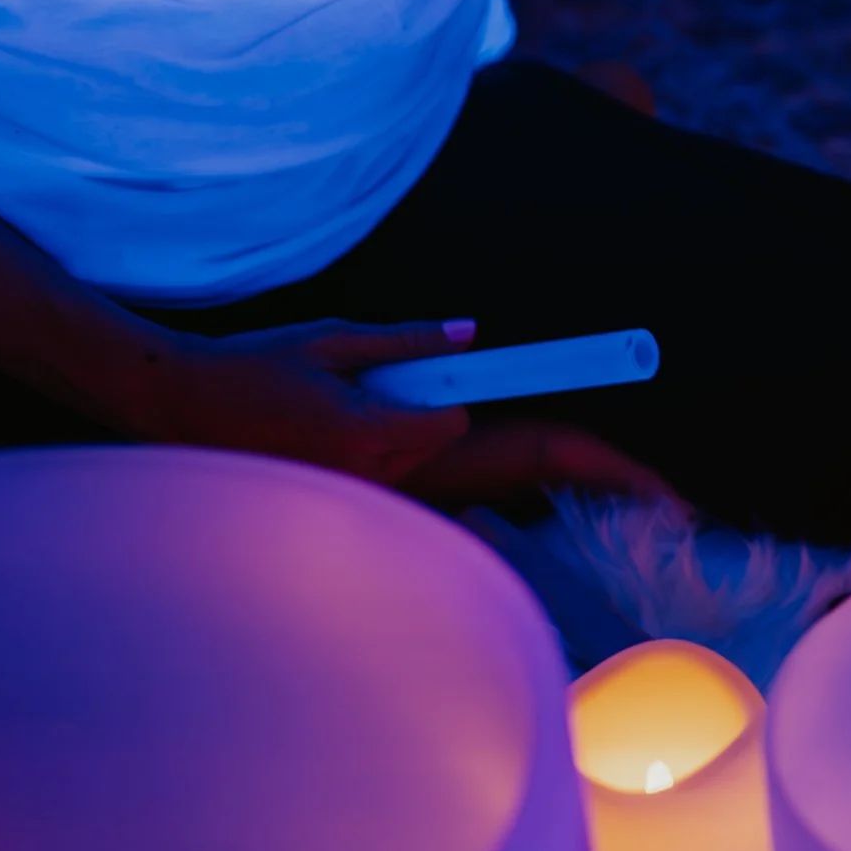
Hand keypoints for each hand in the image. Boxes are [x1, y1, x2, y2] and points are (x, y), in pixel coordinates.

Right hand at [142, 317, 476, 483]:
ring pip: (405, 461)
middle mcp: (360, 473)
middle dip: (413, 411)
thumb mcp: (331, 341)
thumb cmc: (253, 366)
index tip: (424, 372)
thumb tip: (466, 333)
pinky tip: (322, 427)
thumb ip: (405, 341)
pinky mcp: (329, 499)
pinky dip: (366, 449)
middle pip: (432, 443)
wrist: (183, 402)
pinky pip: (375, 474)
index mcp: (364, 433)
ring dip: (390, 432)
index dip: (445, 393)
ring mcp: (343, 492)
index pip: (451, 424)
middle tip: (360, 385)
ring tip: (334, 406)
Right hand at [142, 319, 677, 506]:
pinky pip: (463, 507)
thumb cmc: (247, 374)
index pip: (507, 432)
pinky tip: (553, 489)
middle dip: (605, 482)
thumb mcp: (330, 342)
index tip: (654, 475)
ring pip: (495, 496)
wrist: (170, 419)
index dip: (589, 449)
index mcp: (392, 436)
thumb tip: (472, 335)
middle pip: (523, 473)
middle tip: (680, 503)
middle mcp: (400, 482)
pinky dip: (507, 497)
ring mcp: (390, 507)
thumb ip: (406, 343)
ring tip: (645, 496)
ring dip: (555, 486)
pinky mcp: (381, 516)